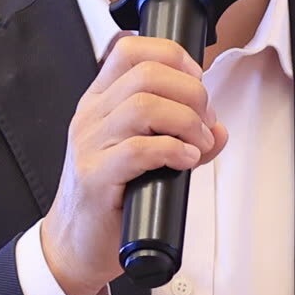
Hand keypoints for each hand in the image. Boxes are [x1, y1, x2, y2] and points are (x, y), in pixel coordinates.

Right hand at [37, 33, 222, 294]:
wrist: (74, 244)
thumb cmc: (109, 198)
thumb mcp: (145, 158)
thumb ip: (181, 138)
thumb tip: (220, 130)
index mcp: (100, 101)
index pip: (130, 50)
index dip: (172, 55)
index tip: (197, 80)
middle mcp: (91, 116)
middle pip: (145, 74)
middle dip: (189, 92)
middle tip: (205, 121)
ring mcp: (89, 145)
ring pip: (143, 106)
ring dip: (185, 122)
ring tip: (198, 144)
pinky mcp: (94, 177)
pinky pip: (138, 150)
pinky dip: (172, 150)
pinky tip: (186, 161)